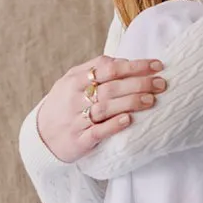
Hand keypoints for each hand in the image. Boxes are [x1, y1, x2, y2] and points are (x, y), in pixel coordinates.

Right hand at [35, 55, 166, 162]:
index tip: (157, 65)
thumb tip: (125, 61)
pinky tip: (128, 120)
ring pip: (105, 108)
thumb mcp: (71, 81)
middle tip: (161, 84)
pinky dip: (113, 125)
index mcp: (75, 80)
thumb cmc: (64, 104)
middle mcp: (75, 98)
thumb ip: (95, 69)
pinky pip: (97, 132)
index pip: (108, 68)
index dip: (134, 66)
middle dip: (138, 84)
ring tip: (151, 100)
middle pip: (110, 87)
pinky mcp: (79, 141)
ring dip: (130, 103)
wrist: (40, 136)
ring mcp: (76, 120)